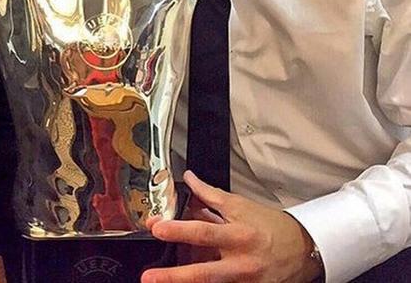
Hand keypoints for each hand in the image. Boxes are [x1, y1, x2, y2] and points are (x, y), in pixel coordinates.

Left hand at [141, 171, 322, 282]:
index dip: (179, 229)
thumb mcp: (241, 206)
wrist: (303, 250)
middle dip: (174, 276)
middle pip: (204, 272)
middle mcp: (241, 263)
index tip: (156, 228)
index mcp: (239, 235)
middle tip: (149, 277)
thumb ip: (211, 195)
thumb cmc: (269, 225)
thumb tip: (189, 179)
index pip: (204, 231)